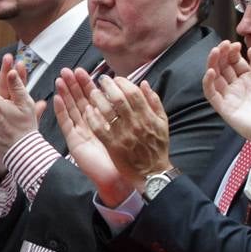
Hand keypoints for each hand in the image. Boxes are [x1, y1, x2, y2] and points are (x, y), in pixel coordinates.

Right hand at [53, 69, 129, 204]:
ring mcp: (81, 132)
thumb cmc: (130, 154)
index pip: (94, 98)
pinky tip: (57, 99)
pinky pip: (66, 124)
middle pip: (80, 100)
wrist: (124, 176)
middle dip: (74, 85)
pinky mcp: (75, 142)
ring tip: (60, 79)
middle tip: (68, 70)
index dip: (88, 84)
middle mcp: (91, 124)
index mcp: (104, 120)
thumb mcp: (136, 126)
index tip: (84, 71)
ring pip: (71, 109)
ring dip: (65, 93)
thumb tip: (142, 85)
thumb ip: (137, 106)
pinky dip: (61, 111)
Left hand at [89, 75, 172, 191]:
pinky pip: (100, 129)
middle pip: (118, 99)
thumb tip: (144, 83)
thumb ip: (154, 101)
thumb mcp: (162, 122)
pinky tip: (88, 110)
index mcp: (147, 116)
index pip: (133, 93)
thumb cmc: (157, 147)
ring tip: (92, 92)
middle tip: (101, 80)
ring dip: (97, 99)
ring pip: (107, 112)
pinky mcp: (113, 146)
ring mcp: (123, 135)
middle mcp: (135, 124)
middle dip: (108, 86)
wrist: (152, 173)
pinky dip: (93, 118)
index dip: (123, 83)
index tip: (116, 79)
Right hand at [203, 41, 250, 161]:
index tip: (236, 43)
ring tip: (215, 51)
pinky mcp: (224, 108)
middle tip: (224, 44)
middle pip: (223, 66)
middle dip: (222, 54)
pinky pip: (211, 94)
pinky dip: (208, 82)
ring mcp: (229, 96)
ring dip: (212, 63)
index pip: (235, 60)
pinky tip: (211, 71)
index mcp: (249, 78)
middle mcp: (236, 86)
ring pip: (215, 76)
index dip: (233, 51)